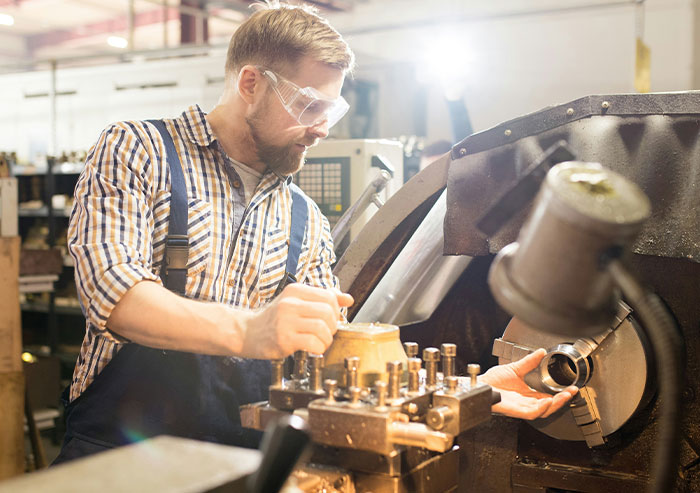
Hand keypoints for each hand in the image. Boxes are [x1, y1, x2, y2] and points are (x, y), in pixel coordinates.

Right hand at [238, 284, 352, 358]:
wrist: (246, 332)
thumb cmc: (274, 318)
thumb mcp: (296, 302)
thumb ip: (322, 299)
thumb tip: (349, 299)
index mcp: (295, 291)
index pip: (328, 296)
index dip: (335, 310)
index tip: (330, 319)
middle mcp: (290, 303)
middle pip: (328, 312)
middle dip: (332, 326)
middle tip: (326, 332)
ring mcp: (285, 321)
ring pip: (322, 328)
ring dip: (326, 339)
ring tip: (320, 342)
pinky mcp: (284, 339)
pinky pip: (313, 343)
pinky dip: (319, 348)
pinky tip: (313, 349)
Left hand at [480, 348, 577, 419]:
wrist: (480, 385)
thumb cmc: (492, 381)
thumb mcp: (515, 368)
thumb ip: (529, 362)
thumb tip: (541, 352)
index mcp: (527, 395)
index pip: (548, 397)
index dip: (560, 394)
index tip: (571, 388)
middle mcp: (525, 402)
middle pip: (549, 406)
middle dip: (562, 400)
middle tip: (572, 392)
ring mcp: (520, 407)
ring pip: (543, 411)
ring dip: (555, 404)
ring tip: (565, 396)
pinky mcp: (514, 410)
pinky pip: (530, 413)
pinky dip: (540, 408)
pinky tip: (547, 401)